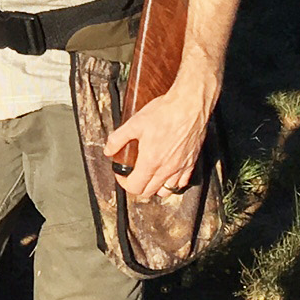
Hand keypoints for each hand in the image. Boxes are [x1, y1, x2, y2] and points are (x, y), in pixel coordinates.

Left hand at [106, 65, 218, 200]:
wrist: (190, 106)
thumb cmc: (164, 113)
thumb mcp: (134, 124)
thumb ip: (118, 139)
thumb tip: (108, 151)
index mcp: (151, 162)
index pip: (135, 187)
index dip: (123, 183)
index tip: (120, 174)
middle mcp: (167, 169)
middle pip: (149, 192)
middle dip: (137, 187)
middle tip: (131, 175)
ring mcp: (181, 168)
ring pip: (166, 191)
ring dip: (154, 187)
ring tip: (148, 176)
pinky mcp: (192, 163)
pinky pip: (182, 183)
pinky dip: (172, 183)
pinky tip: (166, 173)